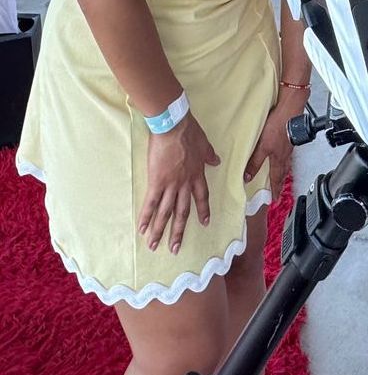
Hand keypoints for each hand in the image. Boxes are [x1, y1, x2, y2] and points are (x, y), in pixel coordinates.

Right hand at [139, 114, 220, 254]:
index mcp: (197, 174)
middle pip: (182, 211)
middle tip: (175, 248)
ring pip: (166, 212)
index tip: (205, 223)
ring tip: (155, 246)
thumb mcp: (205, 144)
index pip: (201, 197)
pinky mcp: (156, 182)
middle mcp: (185, 183)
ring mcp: (171, 184)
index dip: (203, 210)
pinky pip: (151, 203)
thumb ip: (210, 155)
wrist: (174, 126)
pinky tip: (142, 229)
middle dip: (178, 231)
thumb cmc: (189, 132)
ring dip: (161, 230)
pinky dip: (147, 217)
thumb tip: (217, 161)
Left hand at [244, 99, 296, 199]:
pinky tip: (282, 153)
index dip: (275, 189)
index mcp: (278, 158)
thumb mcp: (262, 147)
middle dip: (281, 182)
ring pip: (286, 162)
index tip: (275, 199)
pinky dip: (285, 158)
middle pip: (283, 172)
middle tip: (280, 190)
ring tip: (281, 175)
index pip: (276, 178)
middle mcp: (285, 154)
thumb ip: (255, 162)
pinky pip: (287, 153)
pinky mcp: (289, 136)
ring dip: (284, 171)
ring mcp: (289, 145)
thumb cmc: (278, 126)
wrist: (290, 109)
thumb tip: (247, 177)